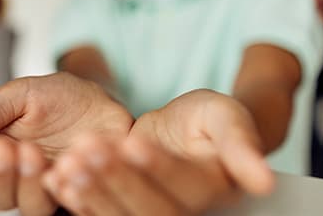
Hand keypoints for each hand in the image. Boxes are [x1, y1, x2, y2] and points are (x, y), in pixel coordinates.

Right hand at [0, 72, 133, 213]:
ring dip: (27, 183)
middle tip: (1, 149)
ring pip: (30, 206)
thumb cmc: (59, 98)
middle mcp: (20, 178)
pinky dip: (63, 187)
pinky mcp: (78, 192)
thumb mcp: (19, 94)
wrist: (102, 100)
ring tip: (32, 153)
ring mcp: (49, 189)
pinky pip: (69, 201)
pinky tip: (60, 167)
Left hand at [42, 89, 273, 215]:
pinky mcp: (121, 215)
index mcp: (213, 194)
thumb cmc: (205, 122)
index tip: (132, 141)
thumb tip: (264, 181)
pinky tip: (58, 181)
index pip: (185, 187)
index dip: (158, 168)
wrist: (180, 134)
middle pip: (149, 209)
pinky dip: (76, 201)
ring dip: (92, 193)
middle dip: (116, 179)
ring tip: (68, 164)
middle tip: (87, 148)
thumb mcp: (224, 116)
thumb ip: (241, 143)